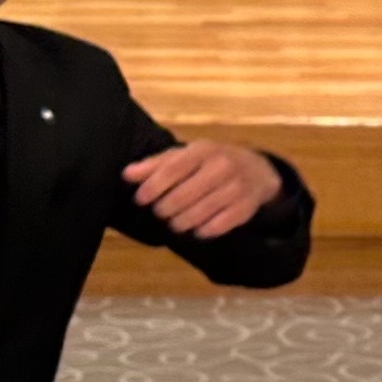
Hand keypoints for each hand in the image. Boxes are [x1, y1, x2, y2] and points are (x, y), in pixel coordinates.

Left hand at [124, 139, 283, 240]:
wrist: (255, 169)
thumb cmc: (209, 162)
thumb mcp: (184, 156)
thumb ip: (154, 165)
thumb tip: (127, 174)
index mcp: (202, 150)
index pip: (173, 168)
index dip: (153, 185)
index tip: (140, 199)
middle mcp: (222, 166)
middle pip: (186, 194)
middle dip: (167, 208)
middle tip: (160, 213)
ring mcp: (236, 187)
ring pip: (202, 212)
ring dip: (182, 222)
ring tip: (175, 224)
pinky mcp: (246, 206)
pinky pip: (221, 225)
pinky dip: (205, 230)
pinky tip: (197, 230)